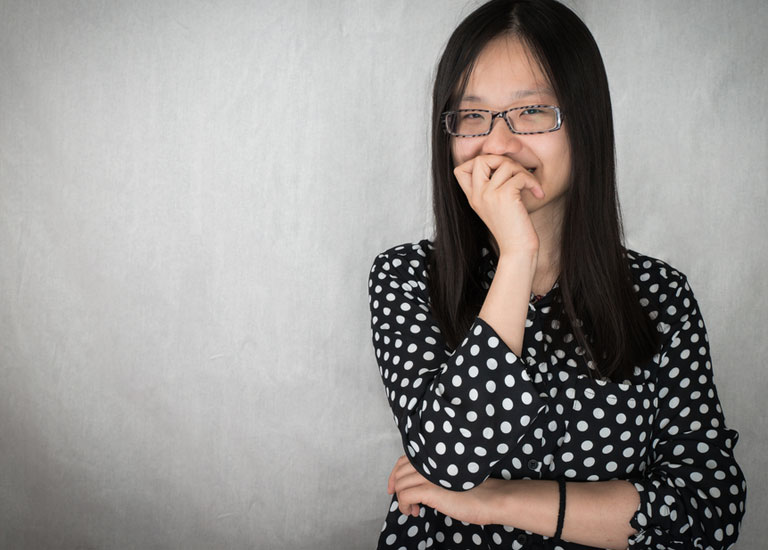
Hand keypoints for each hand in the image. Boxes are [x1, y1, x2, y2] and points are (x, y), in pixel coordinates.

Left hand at [387, 455, 503, 525]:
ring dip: (402, 500)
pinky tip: (414, 511)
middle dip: (396, 489)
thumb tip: (413, 485)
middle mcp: (428, 463)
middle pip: (399, 473)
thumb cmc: (473, 489)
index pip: (403, 460)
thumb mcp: (447, 476)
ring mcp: (428, 475)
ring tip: (414, 509)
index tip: (393, 488)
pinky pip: (404, 496)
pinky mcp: (430, 489)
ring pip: (400, 485)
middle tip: (405, 503)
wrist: (489, 498)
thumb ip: (431, 474)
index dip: (395, 474)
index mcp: (433, 458)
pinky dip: (404, 506)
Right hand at [454, 154, 543, 255]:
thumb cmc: (512, 229)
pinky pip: (520, 176)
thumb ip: (492, 187)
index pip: (461, 169)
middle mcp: (477, 195)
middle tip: (516, 174)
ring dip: (522, 171)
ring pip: (505, 164)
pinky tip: (538, 194)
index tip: (497, 171)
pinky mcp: (504, 196)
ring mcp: (488, 195)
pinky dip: (532, 183)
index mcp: (473, 198)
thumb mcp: (496, 207)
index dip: (478, 162)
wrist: (517, 249)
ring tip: (529, 185)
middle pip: (480, 159)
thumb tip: (502, 162)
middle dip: (502, 160)